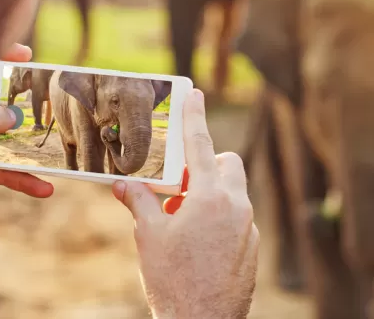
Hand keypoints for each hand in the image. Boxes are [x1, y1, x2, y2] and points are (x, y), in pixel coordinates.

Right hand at [111, 89, 258, 318]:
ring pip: (233, 193)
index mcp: (209, 197)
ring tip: (181, 220)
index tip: (195, 94)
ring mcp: (248, 228)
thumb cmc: (172, 279)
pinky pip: (237, 219)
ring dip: (210, 195)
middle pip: (227, 165)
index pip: (200, 145)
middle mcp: (236, 207)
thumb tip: (122, 183)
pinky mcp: (252, 247)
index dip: (194, 117)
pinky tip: (197, 243)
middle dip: (206, 165)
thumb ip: (138, 202)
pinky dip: (219, 219)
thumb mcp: (148, 236)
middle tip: (180, 185)